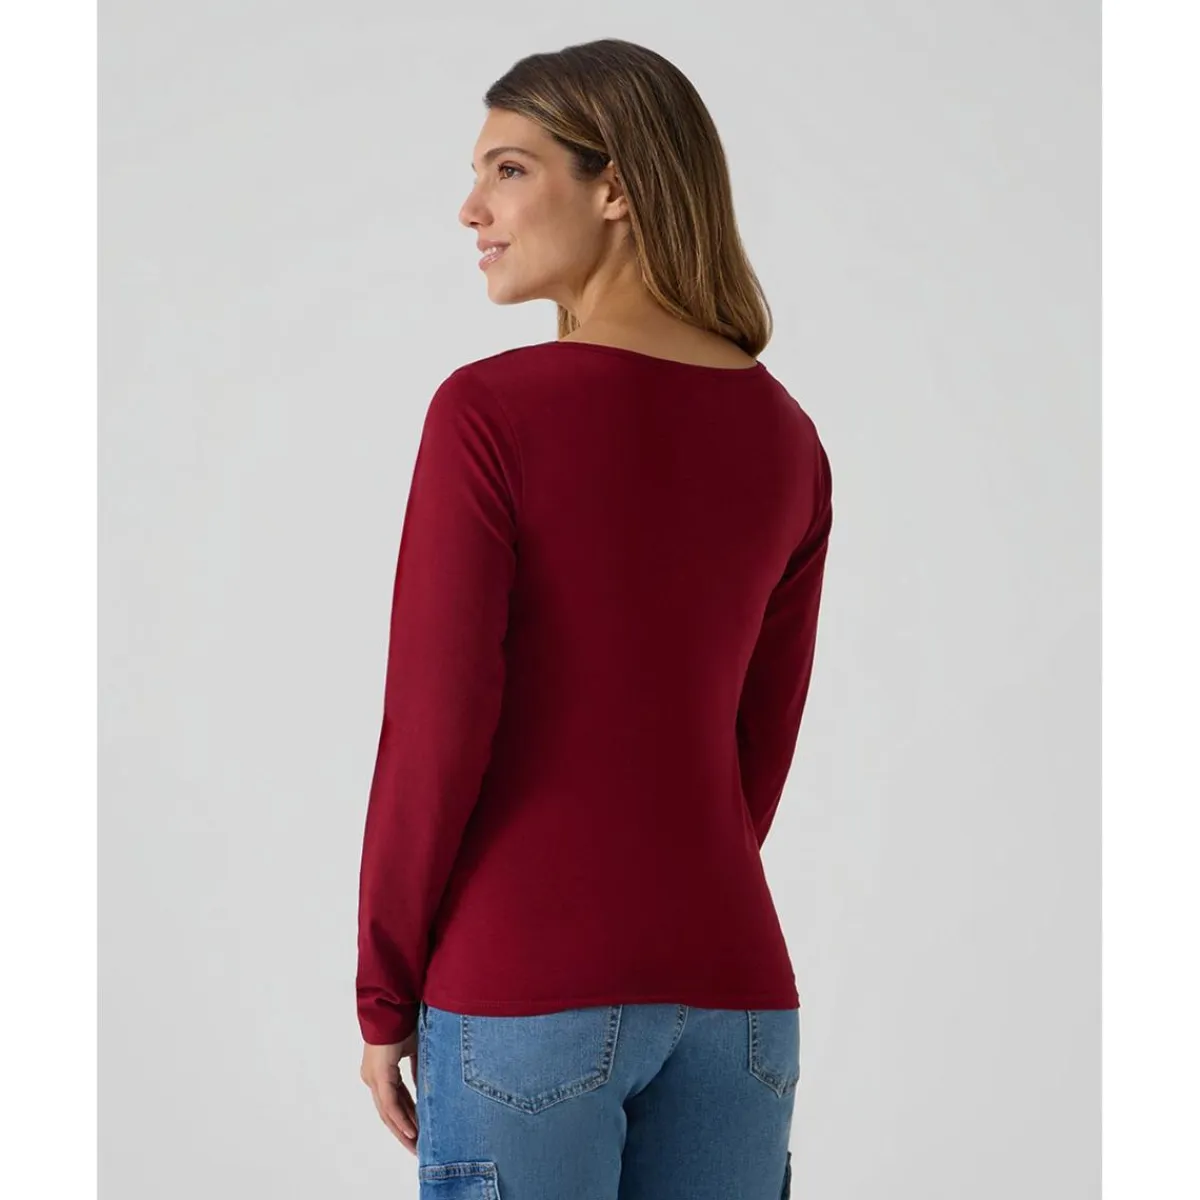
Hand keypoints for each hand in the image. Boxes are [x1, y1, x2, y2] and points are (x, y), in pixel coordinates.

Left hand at [360, 1029, 419, 1154]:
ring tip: (415, 1146)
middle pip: (388, 1113)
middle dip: (403, 1131)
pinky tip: (411, 1132)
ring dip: (402, 1130)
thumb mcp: (416, 1051)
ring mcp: (374, 1077)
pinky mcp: (379, 1075)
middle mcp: (373, 1078)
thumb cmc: (405, 1022)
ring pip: (387, 1112)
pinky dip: (400, 1118)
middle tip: (417, 1149)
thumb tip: (424, 1089)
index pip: (394, 1102)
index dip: (407, 1118)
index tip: (419, 1133)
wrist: (396, 1004)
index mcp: (381, 1072)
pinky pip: (390, 1103)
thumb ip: (417, 1071)